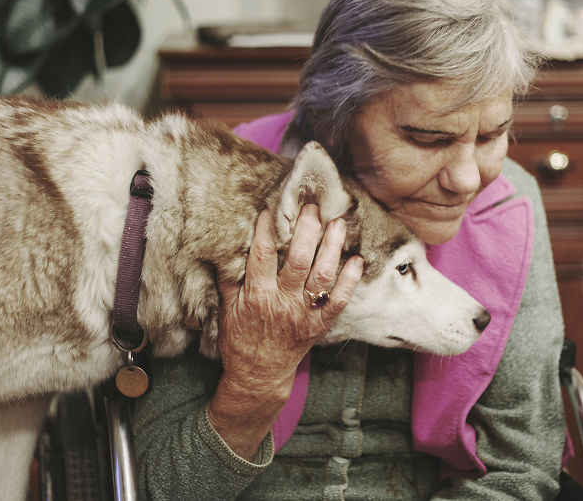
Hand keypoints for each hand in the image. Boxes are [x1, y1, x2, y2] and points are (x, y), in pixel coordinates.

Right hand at [208, 204, 363, 459]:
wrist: (258, 375)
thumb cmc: (240, 339)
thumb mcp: (227, 308)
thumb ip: (229, 277)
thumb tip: (226, 246)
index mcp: (256, 295)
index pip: (262, 255)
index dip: (267, 230)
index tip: (272, 209)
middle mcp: (282, 302)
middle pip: (298, 260)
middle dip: (307, 230)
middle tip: (313, 207)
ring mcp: (304, 313)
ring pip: (322, 276)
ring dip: (332, 247)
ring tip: (338, 223)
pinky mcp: (319, 324)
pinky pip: (339, 300)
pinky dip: (350, 281)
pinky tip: (357, 260)